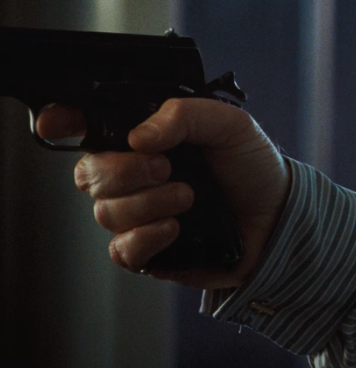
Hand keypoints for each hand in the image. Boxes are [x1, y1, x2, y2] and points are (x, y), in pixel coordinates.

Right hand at [37, 98, 291, 289]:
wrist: (281, 219)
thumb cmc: (254, 168)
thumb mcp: (232, 126)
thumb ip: (186, 115)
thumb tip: (139, 136)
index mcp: (147, 140)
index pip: (89, 129)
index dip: (65, 123)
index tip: (61, 123)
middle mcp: (134, 176)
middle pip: (88, 173)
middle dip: (123, 170)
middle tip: (167, 168)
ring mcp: (138, 215)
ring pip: (105, 212)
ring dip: (147, 203)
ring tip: (189, 197)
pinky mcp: (149, 252)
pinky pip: (121, 250)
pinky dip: (146, 237)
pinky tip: (176, 228)